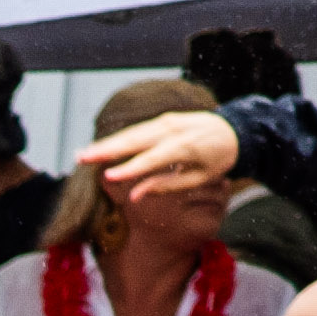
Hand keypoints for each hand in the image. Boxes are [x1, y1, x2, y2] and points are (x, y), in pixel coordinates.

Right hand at [77, 110, 242, 202]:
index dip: (130, 168)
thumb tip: (134, 196)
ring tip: (82, 154)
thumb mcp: (199, 179)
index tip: (107, 176)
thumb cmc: (217, 160)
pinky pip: (137, 131)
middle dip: (106, 149)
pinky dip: (118, 139)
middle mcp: (174, 130)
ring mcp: (167, 121)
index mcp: (187, 147)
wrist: (235, 130)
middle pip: (135, 140)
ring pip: (132, 133)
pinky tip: (100, 148)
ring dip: (106, 144)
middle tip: (80, 158)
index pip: (153, 158)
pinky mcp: (163, 119)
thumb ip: (166, 187)